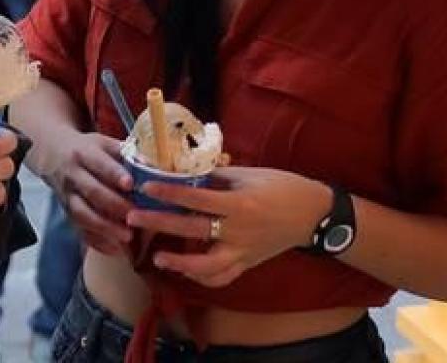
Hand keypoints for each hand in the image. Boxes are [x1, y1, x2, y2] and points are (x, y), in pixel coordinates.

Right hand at [47, 132, 136, 256]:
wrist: (51, 155)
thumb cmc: (87, 149)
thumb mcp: (104, 143)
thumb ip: (128, 154)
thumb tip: (155, 168)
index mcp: (84, 153)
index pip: (100, 163)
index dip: (114, 174)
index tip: (130, 184)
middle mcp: (73, 175)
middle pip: (92, 191)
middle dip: (114, 205)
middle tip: (135, 216)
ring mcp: (67, 196)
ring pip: (82, 214)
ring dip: (105, 227)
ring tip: (127, 237)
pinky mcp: (66, 212)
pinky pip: (79, 229)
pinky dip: (96, 241)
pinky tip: (114, 249)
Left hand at [130, 167, 332, 288]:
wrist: (314, 214)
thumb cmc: (282, 187)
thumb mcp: (250, 175)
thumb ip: (217, 177)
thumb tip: (186, 171)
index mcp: (239, 204)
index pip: (196, 199)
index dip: (169, 193)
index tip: (146, 187)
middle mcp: (239, 231)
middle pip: (192, 231)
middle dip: (159, 224)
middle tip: (132, 219)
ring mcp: (243, 251)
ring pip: (207, 267)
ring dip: (180, 265)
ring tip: (157, 258)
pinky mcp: (247, 263)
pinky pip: (222, 277)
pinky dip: (202, 276)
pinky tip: (185, 270)